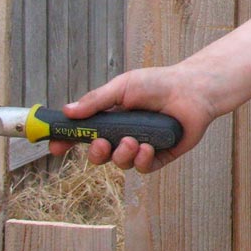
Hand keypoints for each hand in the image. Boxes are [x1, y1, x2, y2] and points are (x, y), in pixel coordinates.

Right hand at [48, 64, 217, 173]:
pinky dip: (141, 160)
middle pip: (99, 154)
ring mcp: (142, 145)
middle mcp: (124, 133)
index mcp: (112, 117)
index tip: (57, 146)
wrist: (193, 89)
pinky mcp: (161, 155)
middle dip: (95, 153)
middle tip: (101, 144)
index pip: (84, 133)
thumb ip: (97, 100)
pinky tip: (147, 147)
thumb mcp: (123, 86)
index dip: (68, 141)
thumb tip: (67, 112)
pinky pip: (143, 167)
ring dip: (121, 155)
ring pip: (120, 163)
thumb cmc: (158, 83)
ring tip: (133, 140)